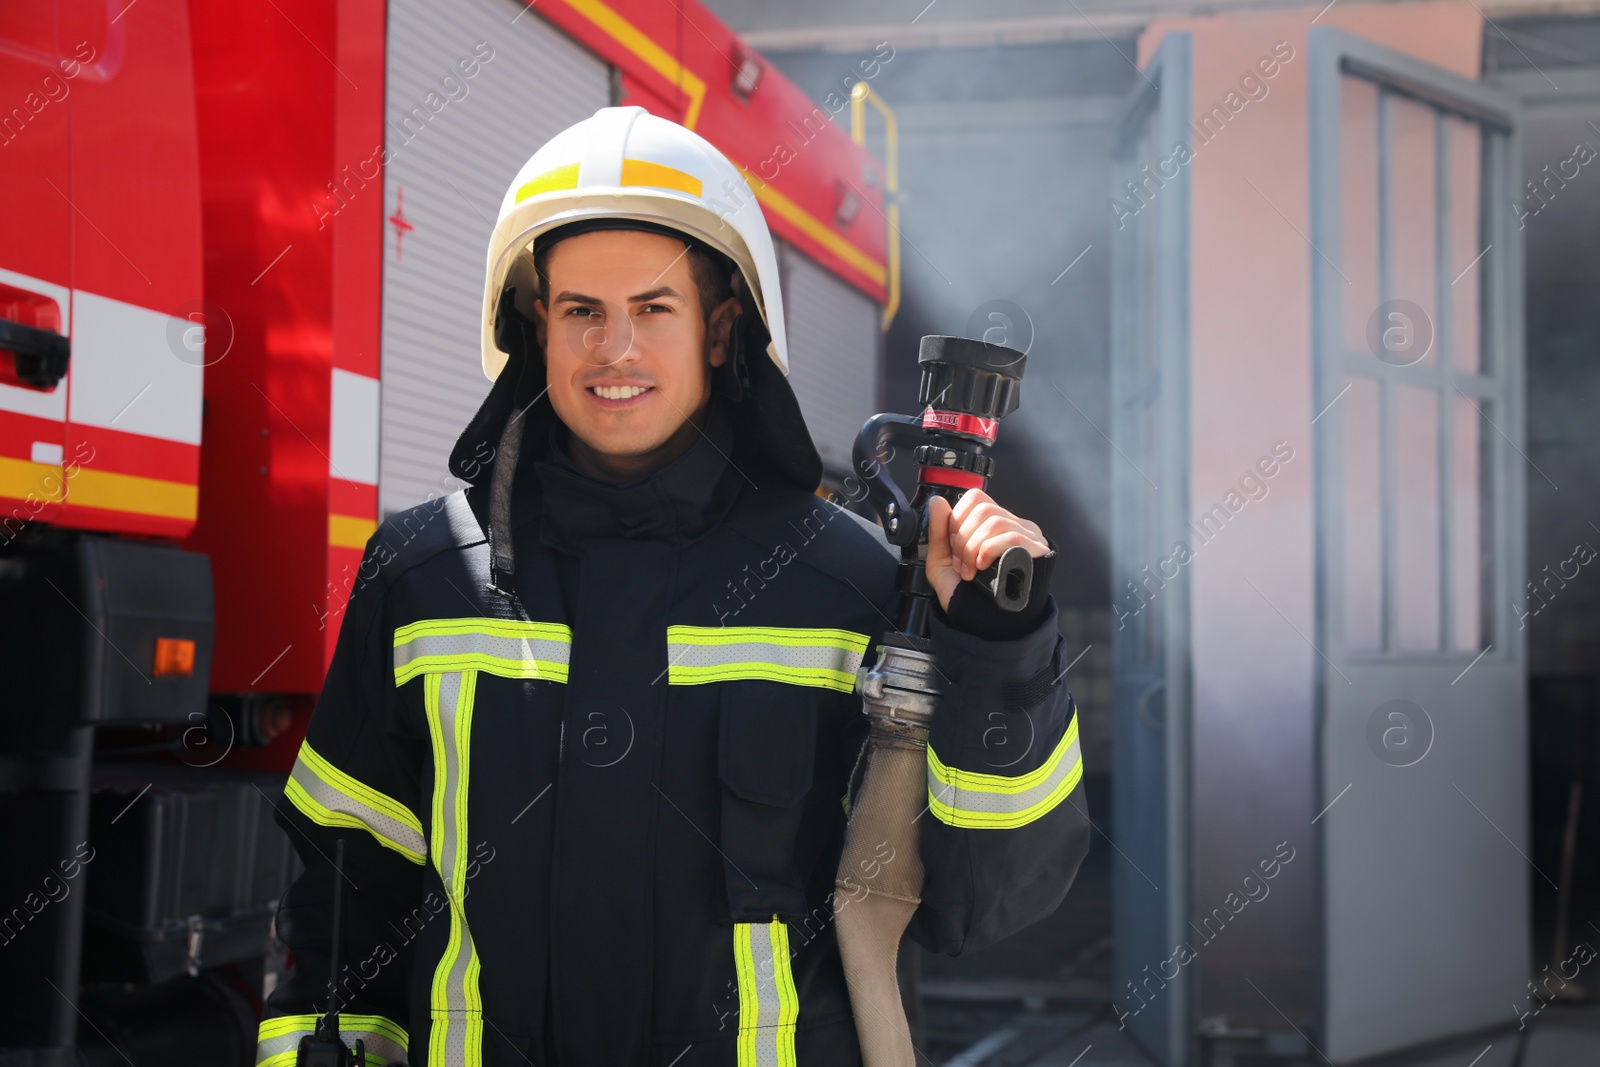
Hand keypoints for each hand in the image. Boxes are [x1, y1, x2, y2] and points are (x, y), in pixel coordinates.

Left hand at [924, 489, 1050, 612]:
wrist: (984, 622)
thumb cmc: (967, 593)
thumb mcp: (943, 561)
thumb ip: (938, 531)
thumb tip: (937, 501)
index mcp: (993, 523)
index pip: (976, 498)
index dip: (957, 520)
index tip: (952, 548)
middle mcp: (1014, 525)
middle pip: (983, 509)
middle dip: (962, 539)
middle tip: (961, 565)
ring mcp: (1029, 536)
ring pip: (995, 521)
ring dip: (973, 548)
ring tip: (970, 571)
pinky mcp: (1038, 550)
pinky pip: (1011, 536)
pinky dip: (989, 551)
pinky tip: (982, 568)